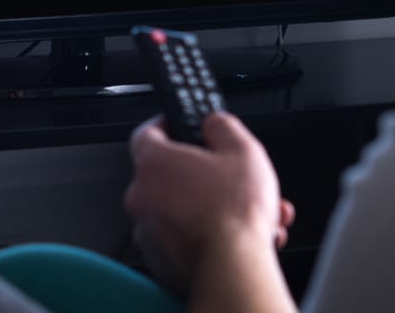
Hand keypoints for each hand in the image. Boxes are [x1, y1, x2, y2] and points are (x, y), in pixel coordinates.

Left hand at [124, 112, 290, 296]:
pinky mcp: (160, 261)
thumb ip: (222, 126)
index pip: (147, 133)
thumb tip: (215, 124)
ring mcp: (147, 233)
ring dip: (214, 207)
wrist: (234, 269)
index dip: (168, 126)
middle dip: (207, 176)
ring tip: (253, 213)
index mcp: (154, 164)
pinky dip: (209, 234)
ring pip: (183, 209)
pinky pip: (184, 238)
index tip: (184, 126)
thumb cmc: (233, 214)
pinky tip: (242, 235)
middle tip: (231, 177)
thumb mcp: (242, 150)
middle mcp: (142, 197)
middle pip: (171, 175)